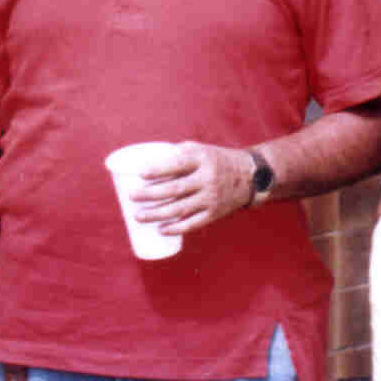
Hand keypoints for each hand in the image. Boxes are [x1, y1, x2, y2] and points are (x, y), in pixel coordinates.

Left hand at [130, 143, 256, 235]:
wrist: (249, 176)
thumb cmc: (215, 160)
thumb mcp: (200, 150)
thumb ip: (176, 154)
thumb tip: (144, 160)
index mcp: (201, 159)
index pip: (178, 163)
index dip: (159, 169)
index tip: (140, 174)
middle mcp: (207, 178)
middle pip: (175, 188)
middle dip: (150, 194)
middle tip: (131, 196)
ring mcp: (211, 197)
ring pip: (181, 208)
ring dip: (158, 214)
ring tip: (138, 216)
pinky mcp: (214, 213)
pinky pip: (194, 223)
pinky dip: (177, 228)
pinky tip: (161, 230)